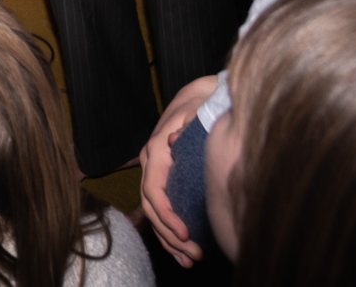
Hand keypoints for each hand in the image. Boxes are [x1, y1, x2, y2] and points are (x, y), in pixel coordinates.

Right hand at [139, 75, 217, 265]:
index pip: (154, 189)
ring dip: (169, 239)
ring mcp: (156, 171)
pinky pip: (161, 208)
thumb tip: (170, 142)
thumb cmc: (203, 104)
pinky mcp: (165, 178)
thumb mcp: (199, 109)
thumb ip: (186, 124)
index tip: (188, 235)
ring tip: (190, 260)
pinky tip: (183, 250)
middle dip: (171, 235)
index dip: (168, 215)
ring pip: (154, 211)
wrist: (200, 95)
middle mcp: (151, 163)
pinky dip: (169, 231)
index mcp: (156, 150)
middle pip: (152, 206)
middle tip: (195, 255)